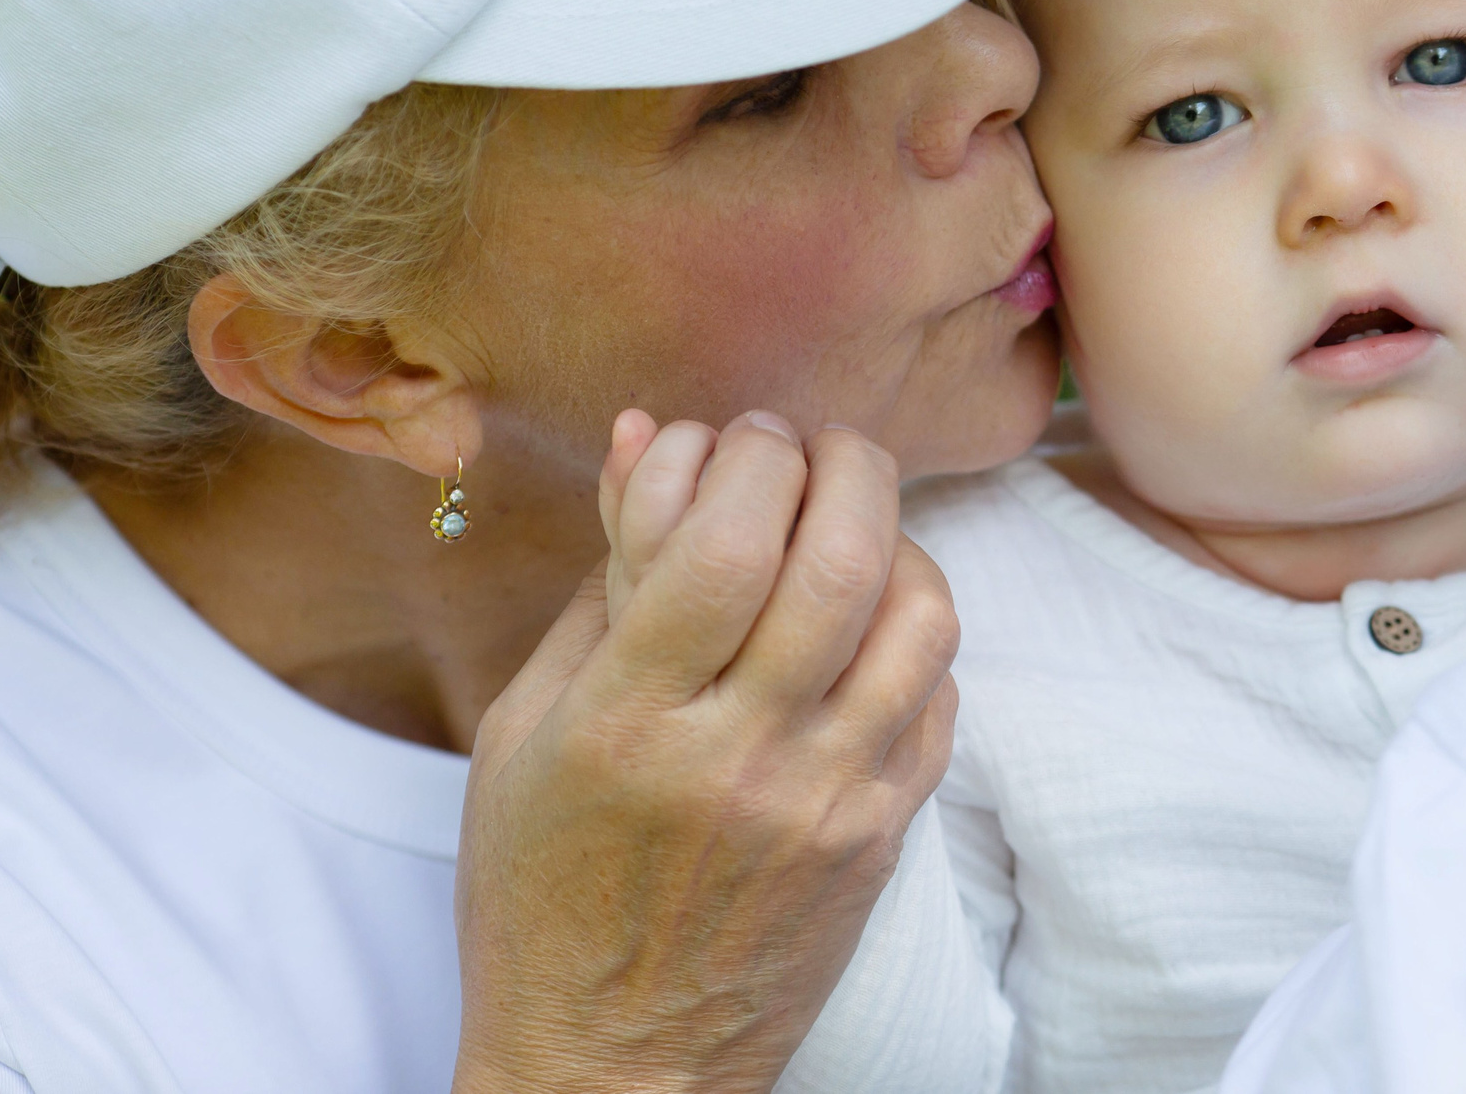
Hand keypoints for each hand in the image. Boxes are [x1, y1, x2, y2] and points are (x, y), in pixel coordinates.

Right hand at [451, 410, 958, 1093]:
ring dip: (898, 537)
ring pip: (919, 617)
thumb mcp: (525, 731)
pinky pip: (940, 695)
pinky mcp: (885, 837)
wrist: (613, 1065)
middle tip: (816, 446)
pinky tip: (869, 622)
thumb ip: (604, 580)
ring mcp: (829, 803)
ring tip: (854, 522)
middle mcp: (741, 759)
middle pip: (840, 558)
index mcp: (628, 725)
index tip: (742, 435)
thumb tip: (650, 435)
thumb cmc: (541, 888)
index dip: (746, 455)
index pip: (723, 540)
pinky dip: (915, 632)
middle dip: (842, 462)